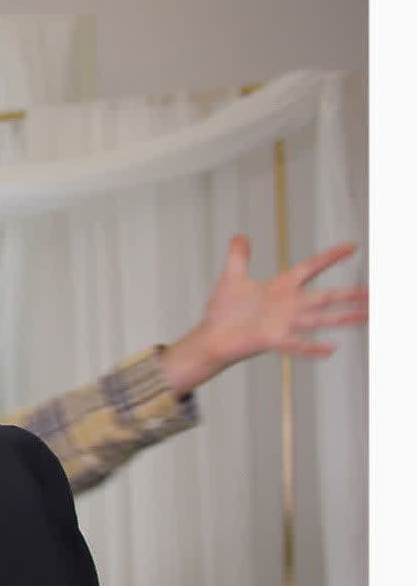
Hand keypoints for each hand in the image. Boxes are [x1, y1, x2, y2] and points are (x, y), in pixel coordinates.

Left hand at [160, 235, 367, 396]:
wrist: (210, 338)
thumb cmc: (223, 312)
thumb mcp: (232, 278)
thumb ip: (239, 257)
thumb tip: (239, 236)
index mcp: (281, 288)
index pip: (311, 267)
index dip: (330, 257)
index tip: (352, 246)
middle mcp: (287, 305)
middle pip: (325, 296)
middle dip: (350, 294)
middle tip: (375, 293)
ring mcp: (282, 323)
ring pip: (319, 319)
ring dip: (343, 317)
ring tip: (367, 316)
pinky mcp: (271, 340)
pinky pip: (296, 344)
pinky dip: (312, 347)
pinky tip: (331, 349)